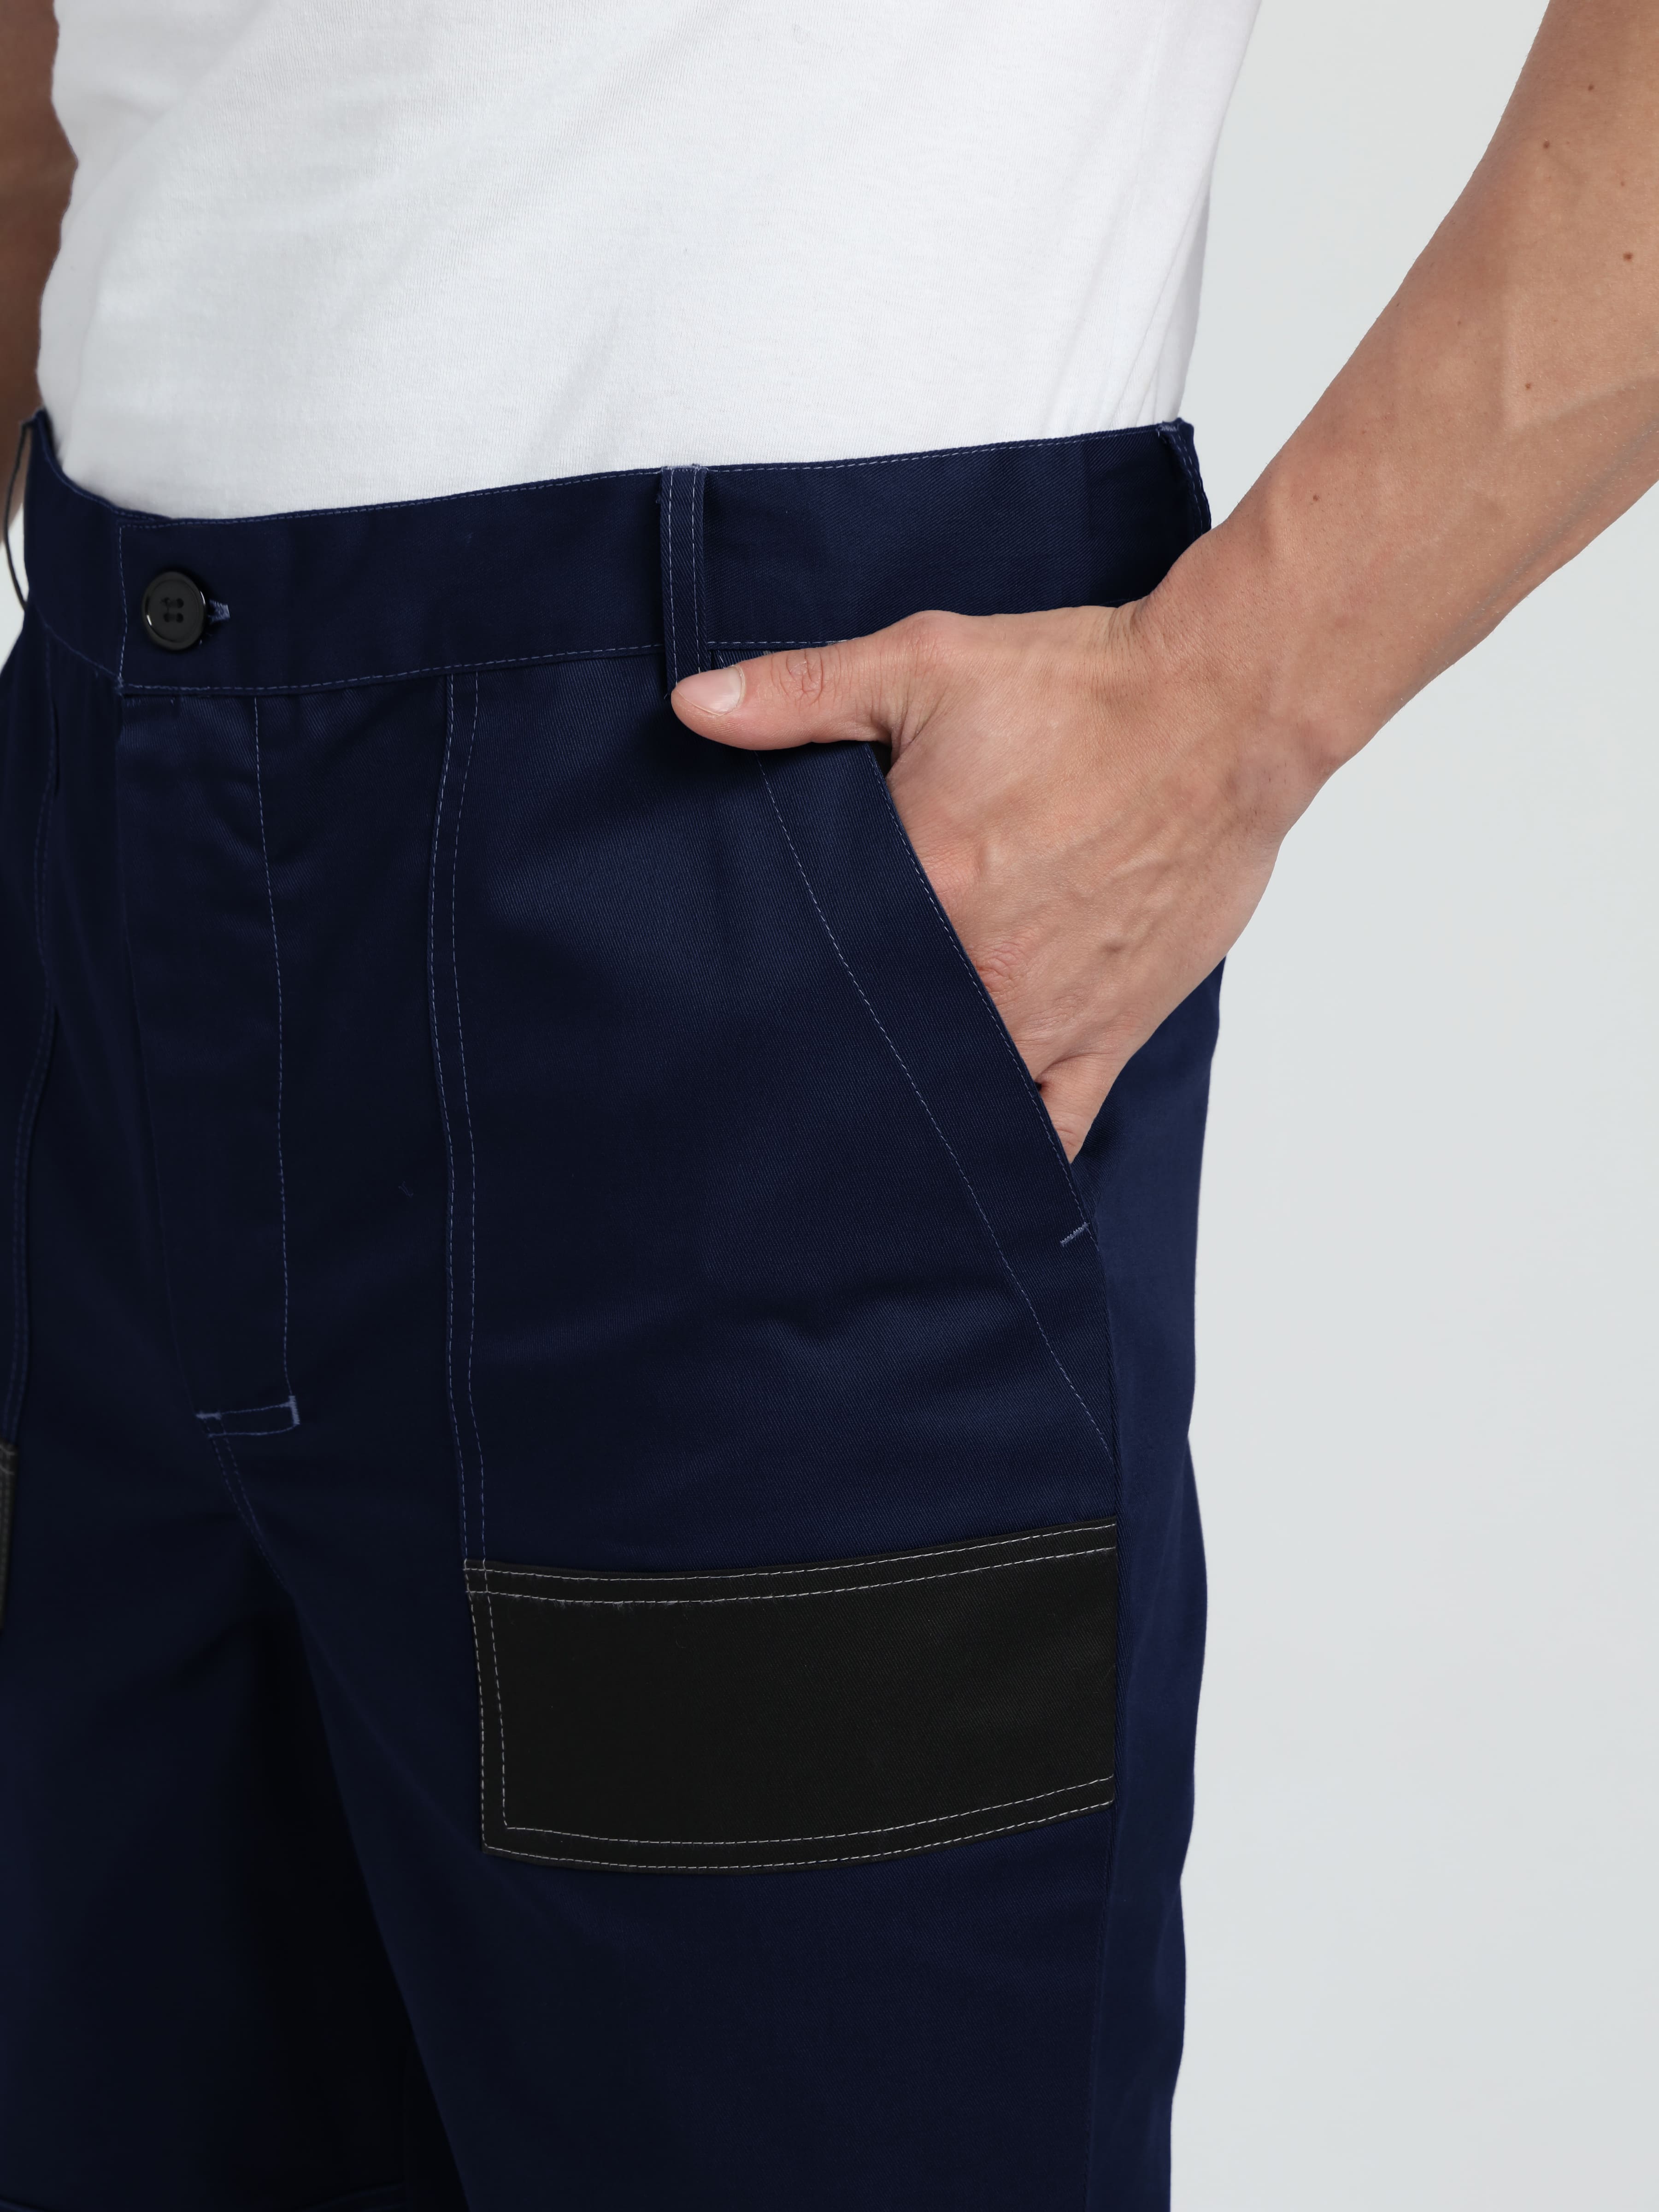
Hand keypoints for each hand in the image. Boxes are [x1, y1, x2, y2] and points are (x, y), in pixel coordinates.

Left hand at [671, 597, 1322, 1157]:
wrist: (1224, 709)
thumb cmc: (1083, 688)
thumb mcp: (926, 663)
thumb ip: (802, 693)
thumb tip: (691, 708)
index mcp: (923, 887)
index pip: (813, 962)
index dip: (772, 981)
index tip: (740, 994)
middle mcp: (981, 971)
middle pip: (876, 1041)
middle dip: (835, 1049)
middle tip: (794, 1055)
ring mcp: (1048, 1015)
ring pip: (954, 1096)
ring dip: (910, 1103)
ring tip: (864, 1109)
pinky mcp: (1109, 1032)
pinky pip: (1054, 1128)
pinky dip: (1009, 1147)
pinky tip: (966, 1162)